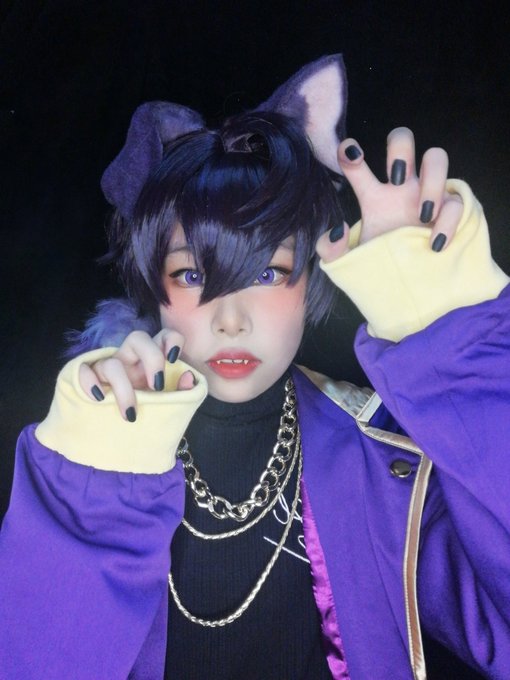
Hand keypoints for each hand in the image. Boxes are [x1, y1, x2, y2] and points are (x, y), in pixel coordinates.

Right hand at [78, 329, 194, 421]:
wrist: (114, 442)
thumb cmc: (145, 416)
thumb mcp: (167, 406)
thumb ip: (181, 393)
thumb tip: (189, 377)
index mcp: (151, 362)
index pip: (163, 336)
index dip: (171, 339)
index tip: (174, 359)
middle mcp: (129, 360)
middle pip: (137, 338)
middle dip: (151, 357)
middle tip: (158, 386)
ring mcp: (106, 369)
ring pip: (112, 363)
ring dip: (123, 388)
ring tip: (131, 415)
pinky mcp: (85, 380)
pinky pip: (83, 370)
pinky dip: (89, 382)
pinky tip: (99, 399)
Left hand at [317, 127, 462, 261]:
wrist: (408, 292)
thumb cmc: (379, 268)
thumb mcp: (349, 264)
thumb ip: (330, 251)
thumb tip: (337, 230)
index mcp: (373, 196)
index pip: (357, 164)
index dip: (350, 153)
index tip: (349, 153)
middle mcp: (402, 188)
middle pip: (402, 140)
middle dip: (400, 149)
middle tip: (395, 179)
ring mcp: (429, 196)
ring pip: (436, 157)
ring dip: (431, 178)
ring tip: (422, 214)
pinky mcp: (452, 211)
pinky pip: (456, 202)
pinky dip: (447, 221)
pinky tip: (433, 244)